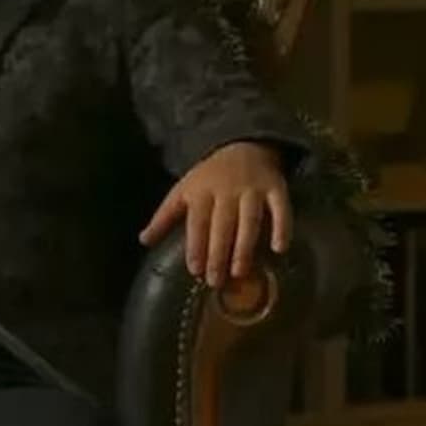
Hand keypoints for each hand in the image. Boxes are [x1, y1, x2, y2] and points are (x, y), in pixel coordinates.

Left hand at [138, 141, 291, 286]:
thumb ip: (164, 217)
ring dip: (244, 245)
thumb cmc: (209, 177)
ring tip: (240, 271)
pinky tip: (279, 248)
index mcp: (201, 192)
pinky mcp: (275, 188)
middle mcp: (227, 190)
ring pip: (249, 219)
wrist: (243, 145)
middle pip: (222, 224)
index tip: (195, 269)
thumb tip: (143, 240)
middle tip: (216, 280)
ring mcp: (252, 189)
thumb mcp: (183, 191)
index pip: (198, 222)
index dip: (196, 245)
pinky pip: (281, 209)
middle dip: (218, 253)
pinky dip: (282, 227)